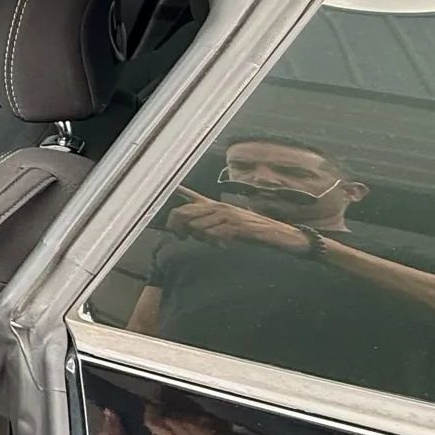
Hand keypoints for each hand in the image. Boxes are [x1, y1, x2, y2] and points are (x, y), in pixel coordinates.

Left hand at [165, 188, 304, 251]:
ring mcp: (227, 215)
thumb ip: (205, 226)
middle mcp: (218, 206)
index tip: (155, 189)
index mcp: (213, 206)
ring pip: (196, 227)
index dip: (169, 193)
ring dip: (202, 239)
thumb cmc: (250, 233)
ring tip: (217, 242)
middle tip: (183, 237)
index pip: (186, 195)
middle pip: (182, 213)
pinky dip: (217, 243)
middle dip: (177, 228)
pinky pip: (214, 235)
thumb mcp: (225, 227)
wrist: (280, 236)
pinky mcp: (237, 226)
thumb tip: (184, 230)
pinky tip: (228, 245)